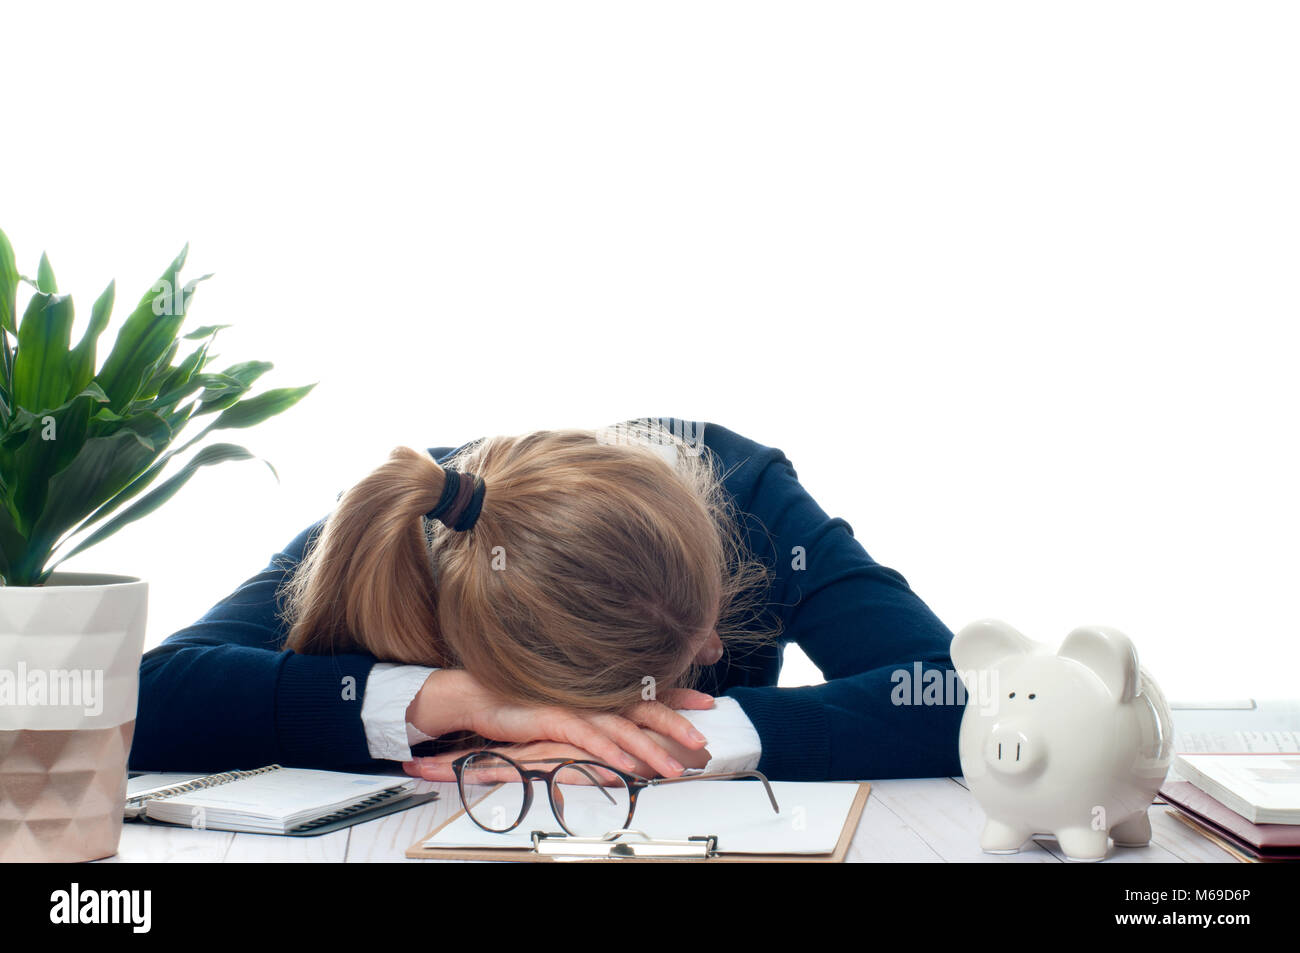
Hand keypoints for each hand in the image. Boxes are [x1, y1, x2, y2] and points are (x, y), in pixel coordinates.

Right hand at [407, 668, 714, 778]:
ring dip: (650, 750)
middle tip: (703, 743)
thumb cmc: (526, 701)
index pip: (650, 690)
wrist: (481, 694)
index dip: (681, 695)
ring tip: (673, 769)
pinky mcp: (555, 718)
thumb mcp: (571, 706)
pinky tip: (627, 768)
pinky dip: (609, 754)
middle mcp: (594, 694)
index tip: (710, 703)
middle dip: (678, 725)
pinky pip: (589, 739)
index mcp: (601, 689)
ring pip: (623, 729)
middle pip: (645, 708)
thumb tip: (629, 728)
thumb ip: (600, 712)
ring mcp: (576, 705)